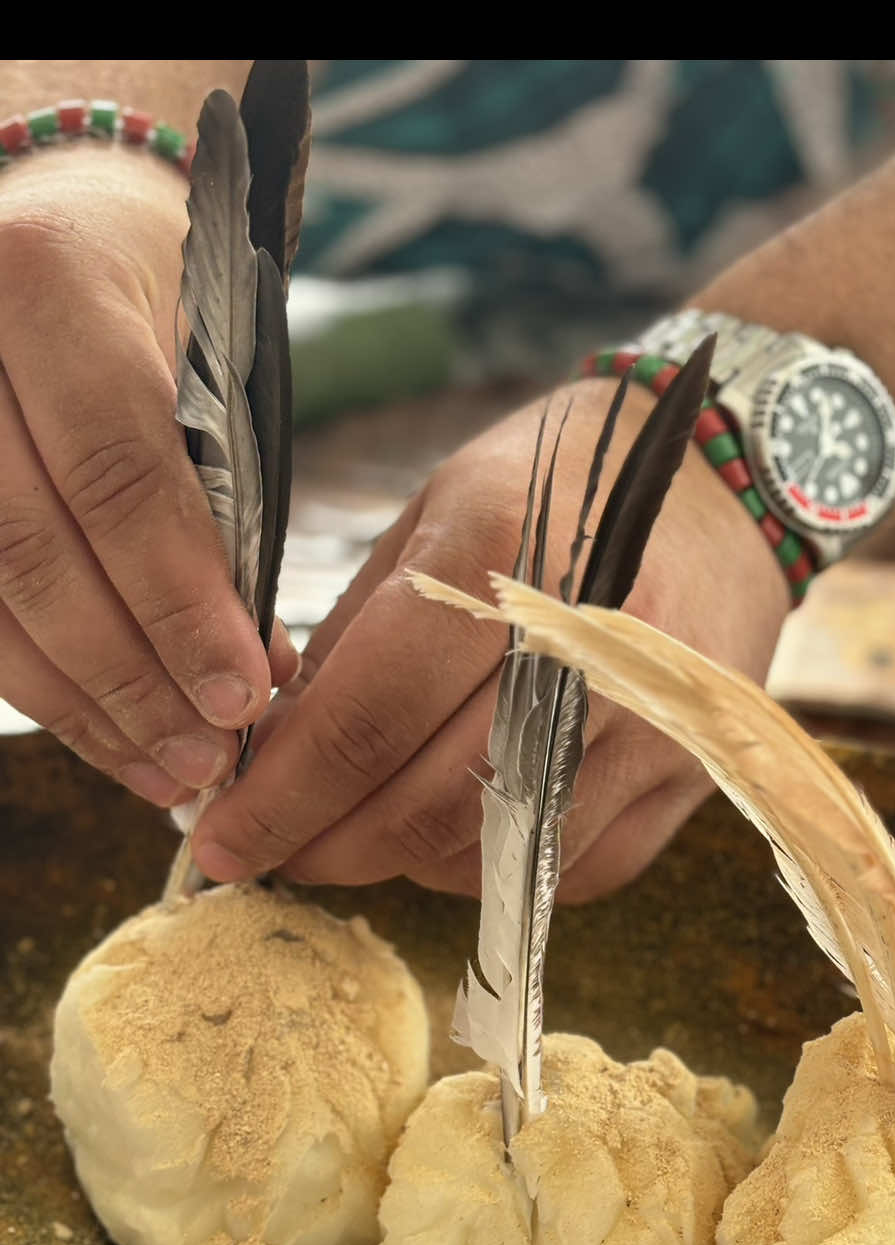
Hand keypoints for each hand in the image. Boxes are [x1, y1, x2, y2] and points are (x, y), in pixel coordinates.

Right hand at [0, 147, 295, 807]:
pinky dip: (35, 680)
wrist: (53, 222)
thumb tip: (259, 675)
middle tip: (205, 762)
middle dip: (129, 675)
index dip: (179, 600)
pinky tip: (102, 731)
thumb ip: (226, 503)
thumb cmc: (155, 299)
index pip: (118, 472)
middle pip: (34, 548)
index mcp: (47, 284)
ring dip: (78, 702)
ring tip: (162, 769)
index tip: (242, 697)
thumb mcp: (204, 364)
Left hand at [192, 377, 790, 902]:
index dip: (282, 794)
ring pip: (496, 851)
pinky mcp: (693, 773)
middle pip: (427, 803)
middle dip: (328, 846)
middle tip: (272, 854)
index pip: (368, 716)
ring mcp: (654, 721)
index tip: (221, 838)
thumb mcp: (439, 511)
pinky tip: (460, 831)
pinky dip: (496, 868)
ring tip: (358, 833)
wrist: (728, 487)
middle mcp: (590, 647)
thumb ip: (357, 633)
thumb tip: (276, 748)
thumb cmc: (561, 486)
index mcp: (507, 555)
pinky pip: (571, 870)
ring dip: (404, 861)